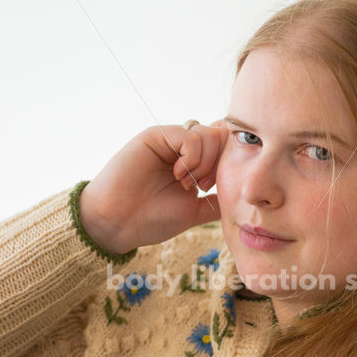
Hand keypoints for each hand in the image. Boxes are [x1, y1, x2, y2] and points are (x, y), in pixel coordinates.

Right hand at [79, 120, 228, 253]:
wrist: (119, 222)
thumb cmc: (152, 219)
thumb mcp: (194, 212)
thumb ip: (215, 203)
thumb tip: (238, 199)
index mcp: (193, 164)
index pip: (225, 149)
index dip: (227, 165)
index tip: (211, 189)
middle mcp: (183, 149)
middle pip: (222, 137)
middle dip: (218, 163)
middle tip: (201, 186)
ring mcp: (170, 141)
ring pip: (210, 133)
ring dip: (204, 162)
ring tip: (186, 183)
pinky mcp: (157, 135)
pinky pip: (190, 135)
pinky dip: (191, 157)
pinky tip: (178, 175)